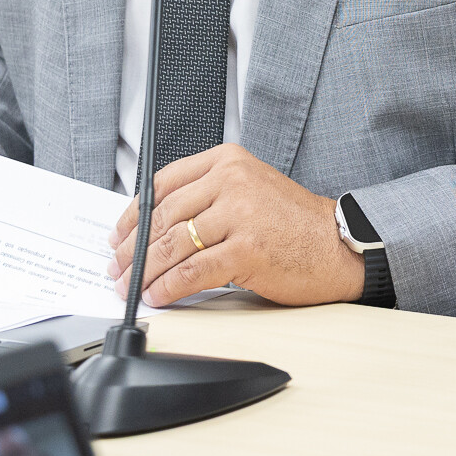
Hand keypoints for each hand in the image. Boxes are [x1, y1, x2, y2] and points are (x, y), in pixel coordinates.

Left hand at [106, 144, 364, 307]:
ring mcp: (240, 214)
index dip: (133, 213)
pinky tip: (159, 295)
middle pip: (163, 215)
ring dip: (144, 271)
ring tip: (131, 286)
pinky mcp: (247, 250)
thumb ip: (206, 197)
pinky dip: (169, 287)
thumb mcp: (249, 190)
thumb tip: (154, 226)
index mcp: (227, 161)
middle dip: (132, 247)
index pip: (162, 183)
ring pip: (173, 244)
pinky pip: (193, 271)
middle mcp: (232, 181)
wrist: (338, 245)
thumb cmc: (294, 223)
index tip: (119, 234)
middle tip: (117, 266)